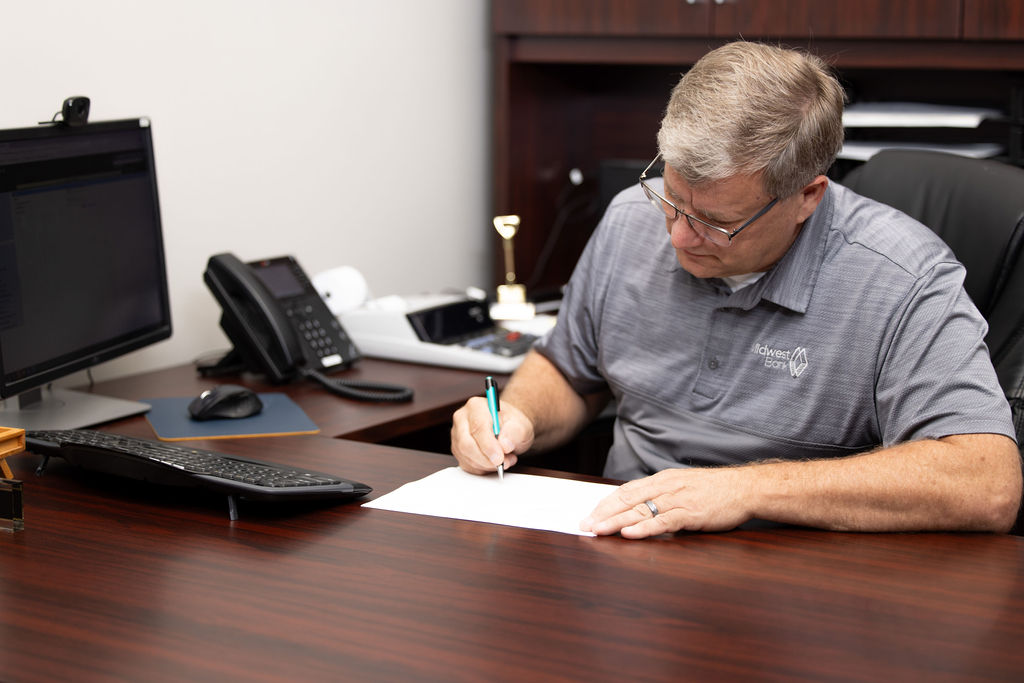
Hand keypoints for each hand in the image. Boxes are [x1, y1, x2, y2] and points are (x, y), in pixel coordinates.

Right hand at [450, 396, 533, 474]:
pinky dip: (483, 468)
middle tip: (504, 462)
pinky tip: (494, 461)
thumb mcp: (521, 425)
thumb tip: (504, 444)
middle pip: (466, 444)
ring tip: (504, 459)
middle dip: (487, 459)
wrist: (508, 429)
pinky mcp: (457, 450)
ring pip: (466, 457)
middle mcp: (462, 419)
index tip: (500, 458)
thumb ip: (515, 432)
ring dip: (487, 464)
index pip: (478, 427)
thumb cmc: (511, 424)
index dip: (488, 446)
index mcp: (476, 406)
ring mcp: (457, 435)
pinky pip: (467, 465)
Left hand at [580, 467, 753, 537]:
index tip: (591, 514)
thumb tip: (642, 507)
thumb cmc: (716, 490)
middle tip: (585, 525)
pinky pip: (662, 522)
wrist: (745, 488)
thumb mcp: (684, 486)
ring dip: (616, 522)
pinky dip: (643, 528)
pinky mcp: (690, 514)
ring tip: (598, 530)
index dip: (607, 503)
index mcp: (663, 480)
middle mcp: (666, 487)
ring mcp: (677, 500)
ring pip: (640, 511)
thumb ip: (663, 495)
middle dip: (604, 513)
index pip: (627, 491)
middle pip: (628, 500)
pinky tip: (628, 533)